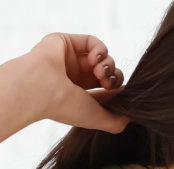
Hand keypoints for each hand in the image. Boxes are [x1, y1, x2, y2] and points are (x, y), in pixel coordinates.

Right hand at [0, 32, 129, 132]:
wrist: (41, 88)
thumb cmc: (65, 106)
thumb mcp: (96, 118)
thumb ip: (116, 121)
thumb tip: (131, 115)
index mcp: (77, 94)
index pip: (105, 88)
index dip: (115, 88)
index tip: (116, 92)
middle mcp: (72, 76)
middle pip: (106, 71)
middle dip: (113, 76)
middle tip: (107, 82)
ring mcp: (69, 59)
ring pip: (102, 57)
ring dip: (107, 63)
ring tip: (99, 71)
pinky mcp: (65, 42)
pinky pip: (93, 41)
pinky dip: (101, 49)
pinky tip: (96, 59)